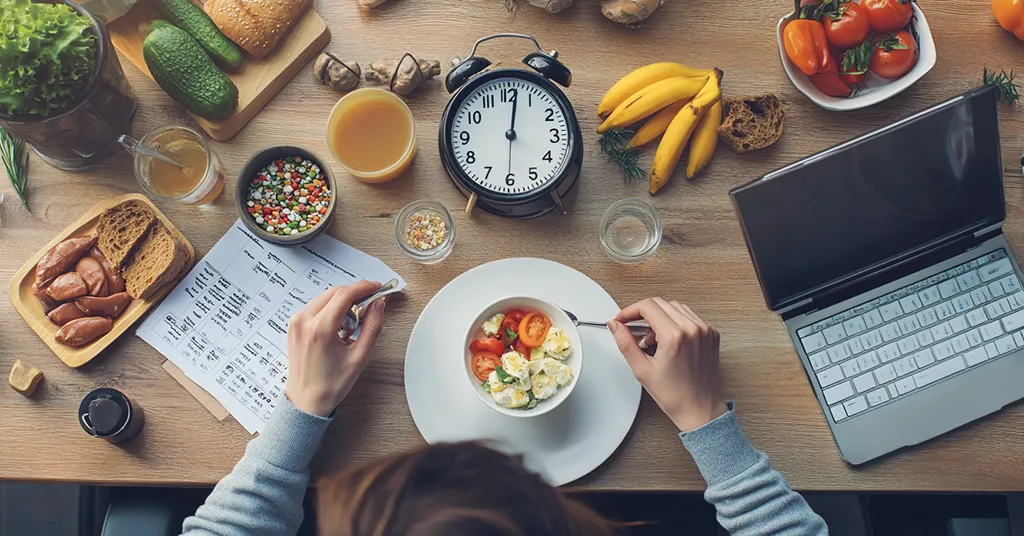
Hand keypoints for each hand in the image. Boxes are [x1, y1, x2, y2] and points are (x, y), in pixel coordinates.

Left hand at [284, 281, 385, 416]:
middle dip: (354, 293)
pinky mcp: (294, 325)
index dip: (364, 287)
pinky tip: (340, 326)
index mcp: (319, 329)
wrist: (306, 400)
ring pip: (325, 297)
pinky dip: (331, 309)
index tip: (377, 287)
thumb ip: (372, 326)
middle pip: (334, 292)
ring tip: (353, 322)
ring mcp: (296, 322)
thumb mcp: (359, 356)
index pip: (344, 294)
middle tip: (370, 302)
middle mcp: (304, 321)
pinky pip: (316, 306)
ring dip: (342, 301)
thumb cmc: (330, 384)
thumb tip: (378, 305)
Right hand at [607, 298, 727, 431]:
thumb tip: (615, 326)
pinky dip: (675, 321)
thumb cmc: (676, 395)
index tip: (622, 319)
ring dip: (659, 316)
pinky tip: (668, 339)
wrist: (700, 409)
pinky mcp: (711, 334)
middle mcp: (692, 329)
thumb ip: (625, 343)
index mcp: (675, 336)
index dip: (629, 311)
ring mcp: (704, 330)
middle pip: (661, 303)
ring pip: (675, 307)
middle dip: (642, 313)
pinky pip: (689, 316)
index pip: (647, 306)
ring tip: (652, 338)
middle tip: (633, 328)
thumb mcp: (642, 369)